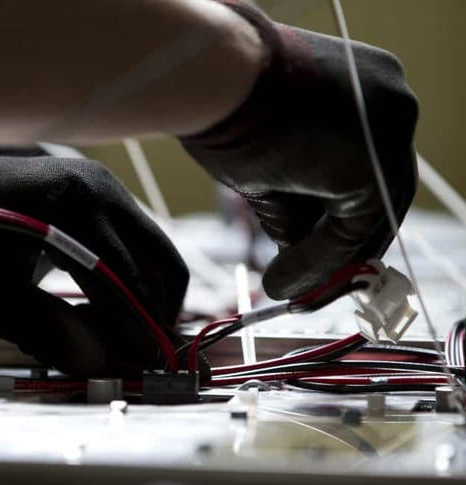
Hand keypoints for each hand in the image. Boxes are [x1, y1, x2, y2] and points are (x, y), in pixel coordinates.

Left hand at [0, 148, 188, 375]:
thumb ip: (42, 329)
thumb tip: (97, 361)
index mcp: (69, 203)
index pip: (127, 277)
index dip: (138, 328)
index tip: (143, 367)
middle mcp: (96, 185)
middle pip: (160, 259)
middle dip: (155, 313)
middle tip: (136, 356)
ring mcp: (98, 184)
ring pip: (152, 250)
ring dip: (147, 296)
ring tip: (116, 335)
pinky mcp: (94, 192)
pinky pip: (133, 239)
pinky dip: (133, 275)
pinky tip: (105, 306)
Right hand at [181, 1, 417, 299]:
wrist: (209, 77)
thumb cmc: (224, 105)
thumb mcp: (270, 157)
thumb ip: (296, 200)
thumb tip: (295, 252)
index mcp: (369, 87)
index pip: (368, 168)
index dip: (341, 219)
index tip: (317, 256)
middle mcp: (390, 103)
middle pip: (378, 196)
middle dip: (341, 251)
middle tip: (311, 287)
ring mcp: (387, 132)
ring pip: (366, 219)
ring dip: (325, 266)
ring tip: (287, 292)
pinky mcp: (369, 164)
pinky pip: (348, 232)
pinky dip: (316, 264)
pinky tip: (281, 282)